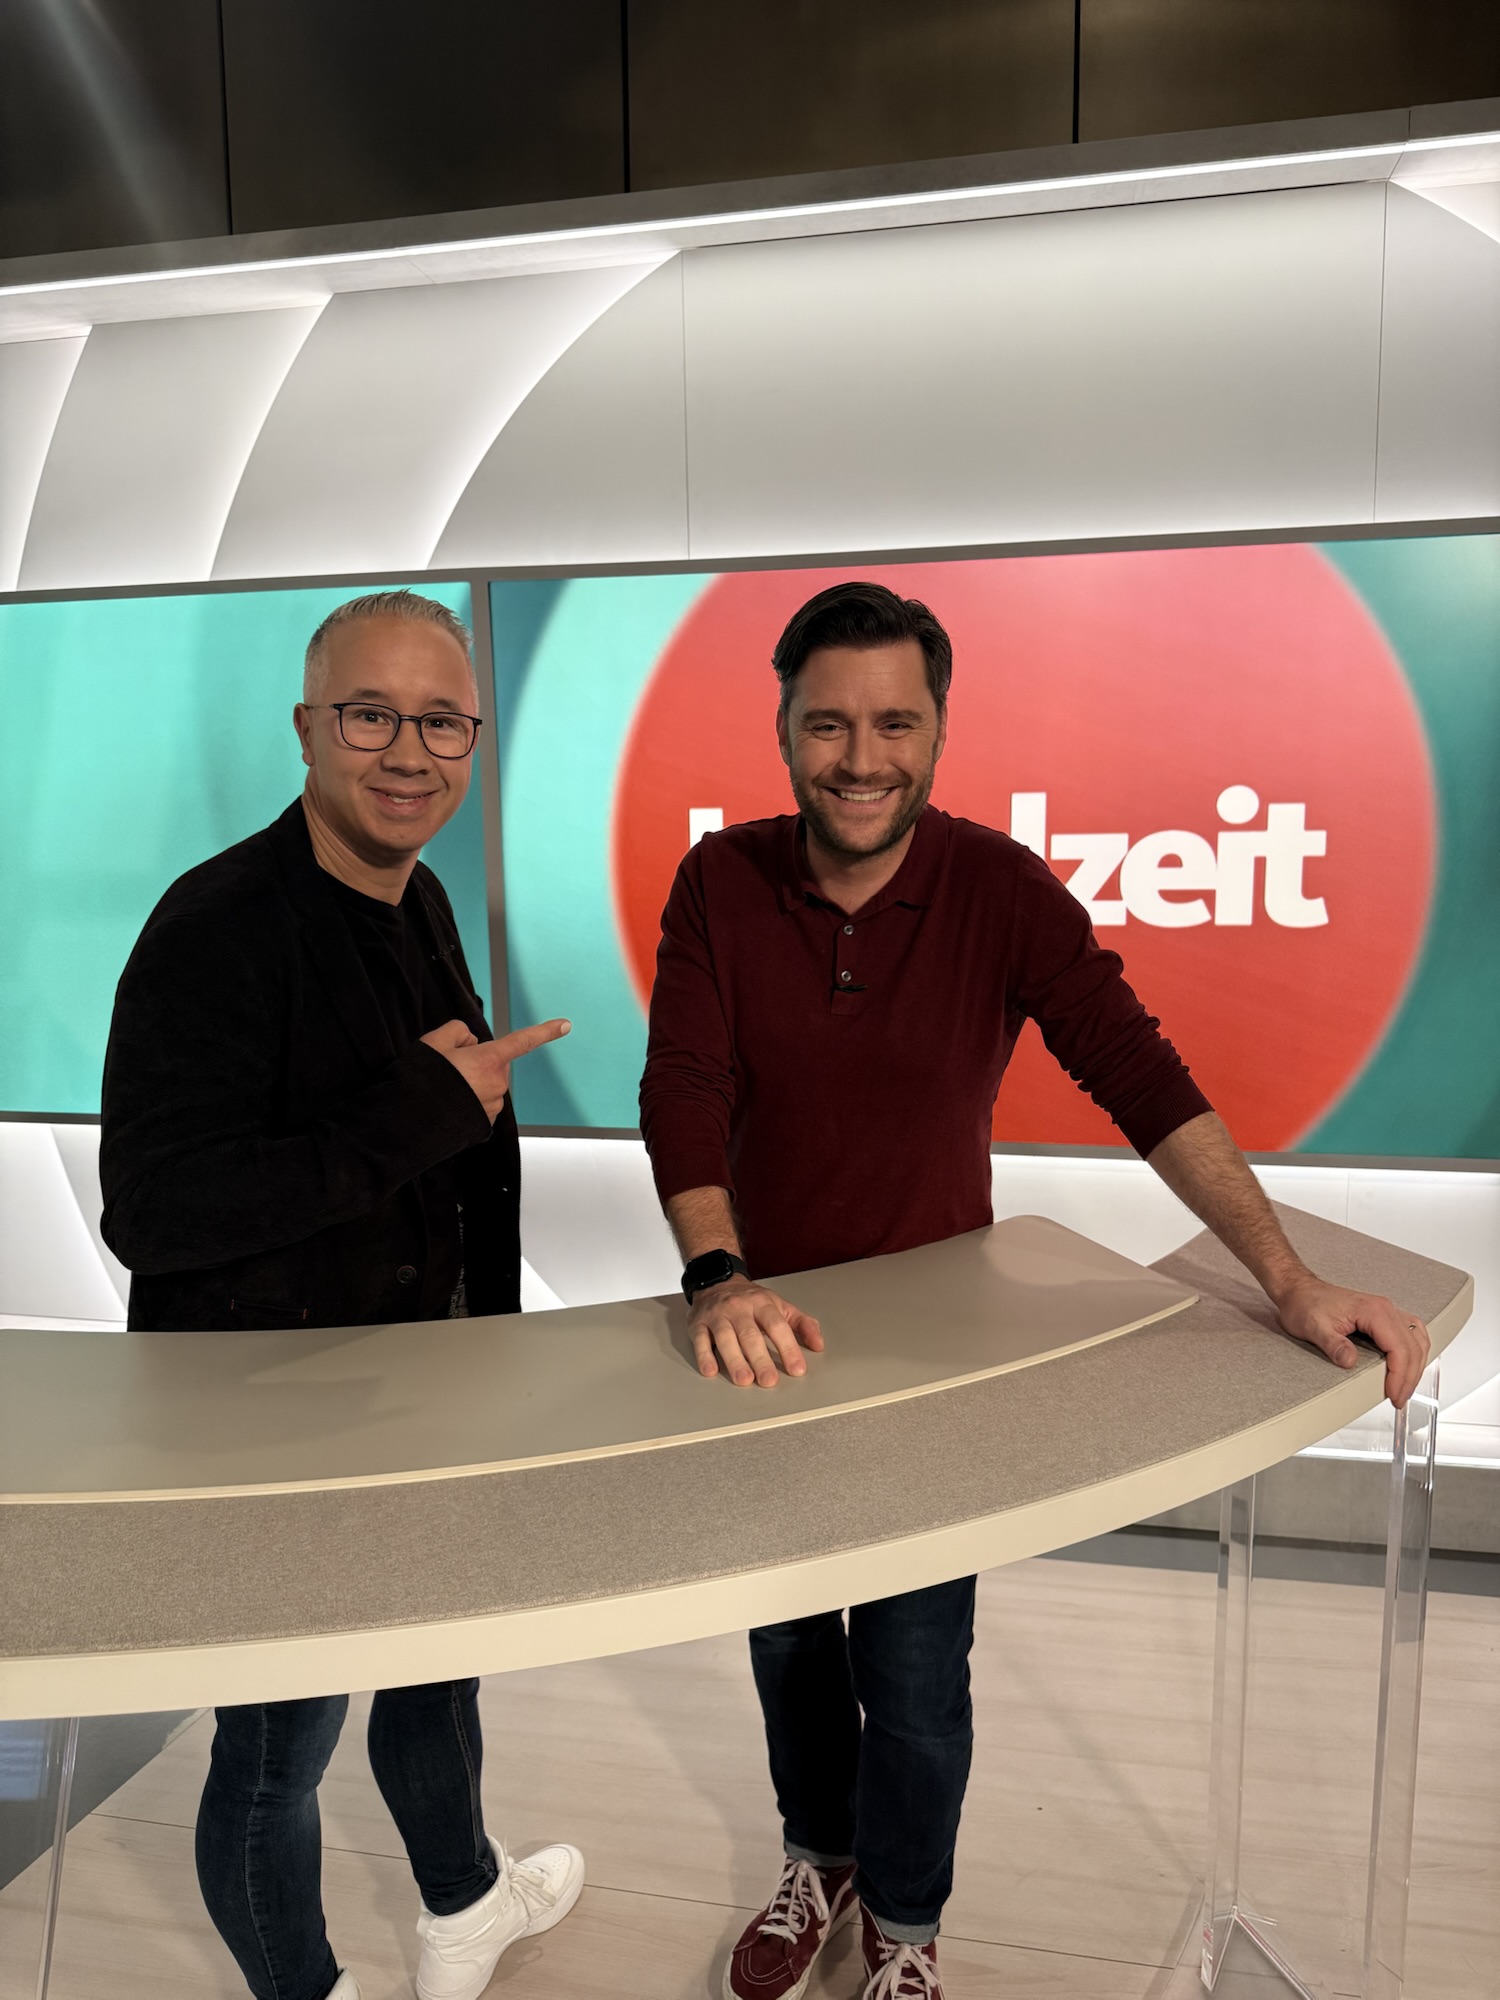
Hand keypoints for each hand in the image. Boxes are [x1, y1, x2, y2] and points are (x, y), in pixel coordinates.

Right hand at [421, 1017, 569, 1121]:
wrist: (408, 1121)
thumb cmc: (422, 1081)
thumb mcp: (434, 1042)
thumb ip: (457, 1031)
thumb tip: (470, 1042)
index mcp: (489, 1060)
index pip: (522, 1041)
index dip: (545, 1032)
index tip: (566, 1025)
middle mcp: (497, 1084)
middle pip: (495, 1063)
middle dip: (479, 1060)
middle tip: (449, 1067)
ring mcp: (492, 1106)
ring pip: (487, 1084)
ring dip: (472, 1082)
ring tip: (445, 1088)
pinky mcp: (485, 1124)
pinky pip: (481, 1103)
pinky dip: (469, 1100)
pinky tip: (450, 1103)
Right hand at [689, 1275, 823, 1388]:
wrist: (717, 1281)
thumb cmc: (750, 1300)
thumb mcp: (780, 1305)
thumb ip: (802, 1324)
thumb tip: (818, 1344)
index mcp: (762, 1303)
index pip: (777, 1326)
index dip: (788, 1348)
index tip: (797, 1368)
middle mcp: (739, 1308)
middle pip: (750, 1335)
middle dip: (760, 1359)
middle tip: (769, 1380)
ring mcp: (717, 1315)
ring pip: (725, 1338)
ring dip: (734, 1360)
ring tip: (744, 1379)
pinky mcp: (698, 1323)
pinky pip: (700, 1339)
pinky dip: (704, 1355)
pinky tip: (711, 1370)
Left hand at [1271, 1275, 1430, 1408]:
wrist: (1300, 1290)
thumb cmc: (1306, 1304)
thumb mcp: (1314, 1327)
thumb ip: (1333, 1344)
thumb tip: (1350, 1361)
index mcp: (1373, 1311)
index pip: (1399, 1348)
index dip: (1400, 1375)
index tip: (1395, 1395)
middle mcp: (1385, 1309)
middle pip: (1413, 1347)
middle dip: (1410, 1377)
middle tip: (1399, 1399)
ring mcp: (1386, 1311)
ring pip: (1417, 1340)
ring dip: (1416, 1366)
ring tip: (1405, 1388)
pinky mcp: (1384, 1316)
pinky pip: (1411, 1333)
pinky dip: (1415, 1352)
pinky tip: (1410, 1365)